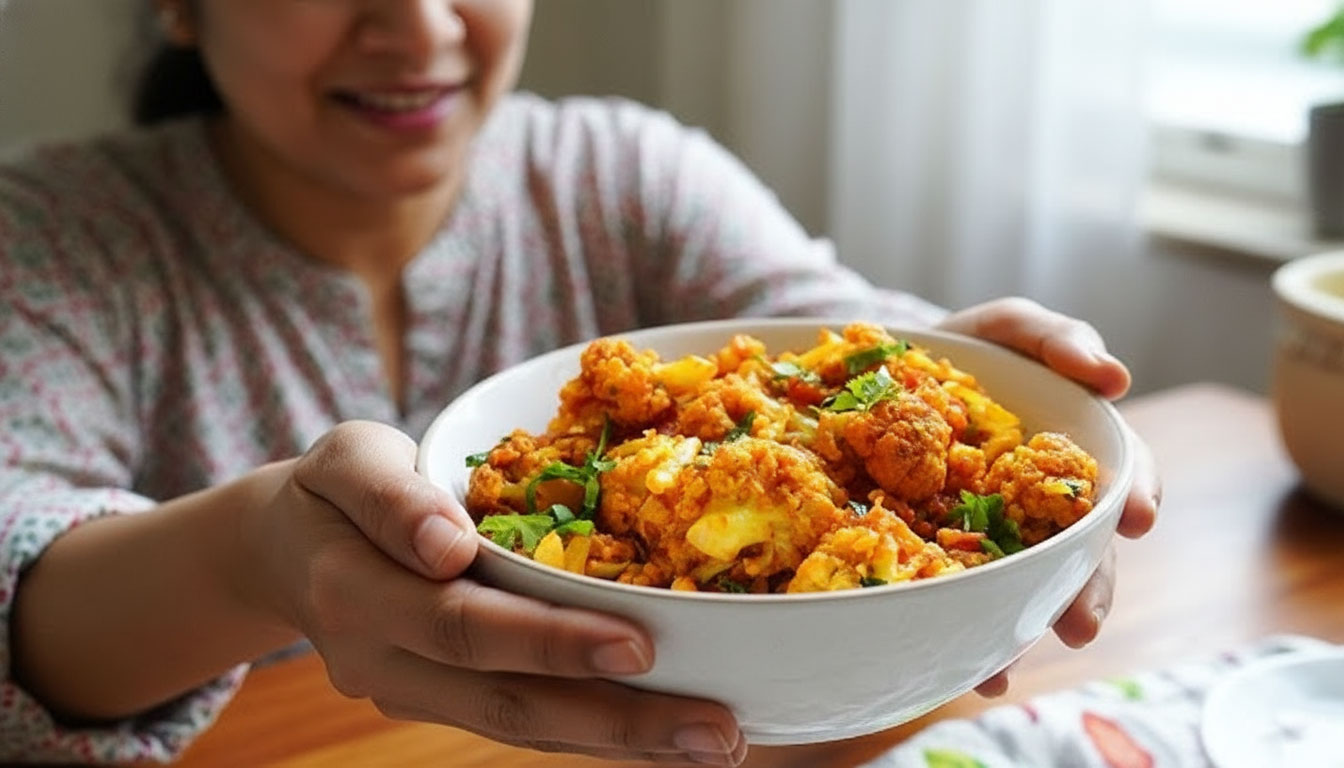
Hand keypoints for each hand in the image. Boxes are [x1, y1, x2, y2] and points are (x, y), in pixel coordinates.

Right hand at [242, 421, 746, 765]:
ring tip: (716, 746)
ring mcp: (414, 696)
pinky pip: (524, 724)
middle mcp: (385, 664)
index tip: (640, 646)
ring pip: (522, 728)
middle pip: (506, 702)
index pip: (465, 625)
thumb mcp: (346, 460)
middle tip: (716, 731)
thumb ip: (392, 496)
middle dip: (616, 720)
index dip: (551, 641)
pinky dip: (596, 733)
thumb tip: (450, 544)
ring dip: (622, 743)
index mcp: (358, 593)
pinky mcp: (444, 703)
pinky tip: (666, 738)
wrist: (286, 551)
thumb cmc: (333, 491)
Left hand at [936, 298, 1161, 695]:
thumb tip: (1112, 376)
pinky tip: (963, 666)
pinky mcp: (938, 555)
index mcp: (1068, 454)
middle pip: (1078, 553)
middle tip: (1080, 624)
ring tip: (1005, 666)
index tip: (1135, 516)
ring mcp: (990, 536)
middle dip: (1085, 591)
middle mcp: (1040, 506)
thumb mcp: (1005, 329)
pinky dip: (962, 635)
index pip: (1120, 478)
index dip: (1135, 495)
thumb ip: (1053, 338)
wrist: (876, 374)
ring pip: (1021, 589)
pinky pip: (956, 599)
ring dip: (1018, 630)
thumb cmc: (960, 352)